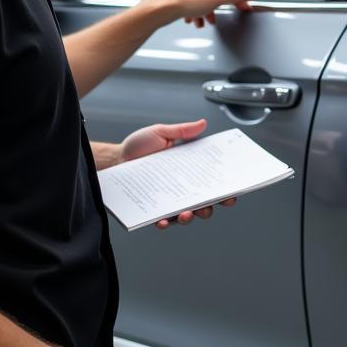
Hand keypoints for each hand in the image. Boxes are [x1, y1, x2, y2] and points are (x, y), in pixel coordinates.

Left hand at [117, 118, 236, 228]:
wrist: (114, 160)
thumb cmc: (137, 146)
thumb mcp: (161, 132)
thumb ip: (183, 131)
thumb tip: (202, 124)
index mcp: (188, 169)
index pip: (211, 179)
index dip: (224, 186)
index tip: (232, 190)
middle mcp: (181, 187)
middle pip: (204, 201)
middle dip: (212, 205)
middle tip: (212, 204)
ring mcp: (169, 200)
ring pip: (187, 214)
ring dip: (190, 216)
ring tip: (186, 214)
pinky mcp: (154, 209)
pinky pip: (163, 220)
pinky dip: (166, 222)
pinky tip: (164, 220)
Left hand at [152, 0, 259, 27]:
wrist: (162, 8)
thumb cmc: (185, 2)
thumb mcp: (217, 0)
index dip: (234, 1)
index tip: (241, 9)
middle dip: (214, 9)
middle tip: (214, 18)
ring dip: (203, 11)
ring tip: (201, 21)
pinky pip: (190, 0)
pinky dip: (193, 10)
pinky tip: (192, 19)